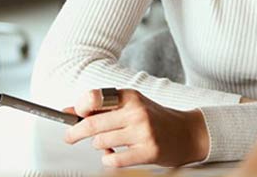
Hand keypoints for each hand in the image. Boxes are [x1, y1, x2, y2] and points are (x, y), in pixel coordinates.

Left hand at [63, 88, 209, 167]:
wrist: (187, 133)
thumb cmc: (154, 119)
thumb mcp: (130, 105)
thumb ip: (101, 107)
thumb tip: (69, 110)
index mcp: (130, 96)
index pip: (94, 98)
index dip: (79, 108)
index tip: (73, 116)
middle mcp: (136, 111)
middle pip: (92, 123)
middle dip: (75, 133)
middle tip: (69, 137)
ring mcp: (143, 132)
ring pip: (101, 142)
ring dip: (100, 146)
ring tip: (109, 145)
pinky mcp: (149, 151)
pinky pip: (114, 160)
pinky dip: (108, 160)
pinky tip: (114, 156)